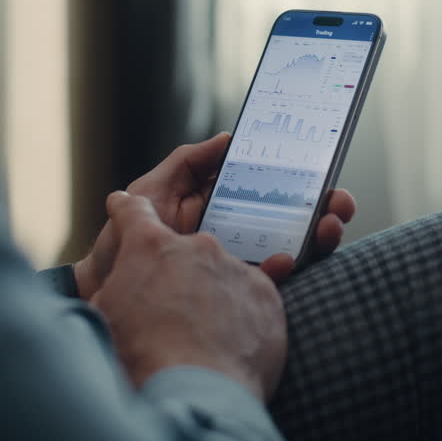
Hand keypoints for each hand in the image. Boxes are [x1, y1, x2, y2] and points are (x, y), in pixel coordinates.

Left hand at [74, 132, 357, 297]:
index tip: (320, 166)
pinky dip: (284, 266)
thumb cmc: (118, 246)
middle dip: (321, 206)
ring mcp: (237, 266)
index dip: (298, 176)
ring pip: (290, 245)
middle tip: (339, 202)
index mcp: (219, 205)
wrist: (102, 302)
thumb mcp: (148, 194)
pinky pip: (268, 280)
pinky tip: (288, 258)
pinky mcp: (234, 294)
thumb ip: (185, 164)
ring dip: (315, 234)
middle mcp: (235, 232)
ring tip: (327, 226)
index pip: (267, 186)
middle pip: (290, 215)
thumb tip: (227, 138)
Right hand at [91, 192, 287, 400]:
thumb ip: (115, 288)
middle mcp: (196, 247)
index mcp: (150, 247)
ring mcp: (235, 268)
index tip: (122, 204)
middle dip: (178, 274)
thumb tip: (116, 286)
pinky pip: (251, 298)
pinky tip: (228, 345)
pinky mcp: (266, 295)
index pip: (134, 212)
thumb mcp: (105, 315)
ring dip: (213, 297)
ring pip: (222, 276)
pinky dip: (242, 316)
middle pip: (186, 252)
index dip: (126, 209)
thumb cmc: (140, 357)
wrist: (195, 389)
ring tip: (203, 339)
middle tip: (172, 312)